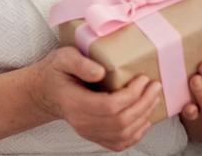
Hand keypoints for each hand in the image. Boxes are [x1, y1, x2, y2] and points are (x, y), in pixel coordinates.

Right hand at [29, 47, 161, 150]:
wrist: (46, 91)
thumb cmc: (57, 71)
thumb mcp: (63, 58)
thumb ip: (80, 63)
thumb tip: (101, 72)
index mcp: (75, 103)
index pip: (109, 106)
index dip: (131, 95)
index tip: (143, 79)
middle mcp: (81, 122)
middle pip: (120, 121)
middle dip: (143, 104)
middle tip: (155, 86)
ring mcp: (87, 132)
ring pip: (122, 134)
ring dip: (143, 117)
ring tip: (153, 98)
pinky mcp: (93, 135)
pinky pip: (118, 143)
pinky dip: (136, 134)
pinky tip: (144, 120)